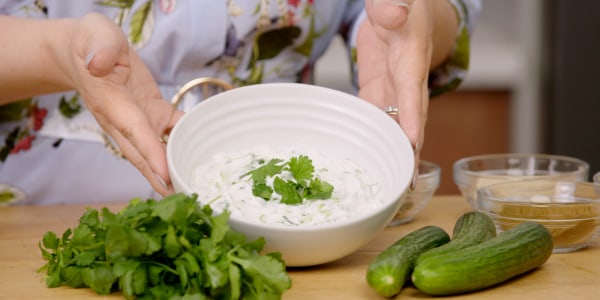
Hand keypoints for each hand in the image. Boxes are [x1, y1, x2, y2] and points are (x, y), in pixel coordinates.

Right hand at [64, 13, 182, 194]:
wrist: (88, 50)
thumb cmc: (92, 42)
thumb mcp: (94, 35)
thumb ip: (100, 47)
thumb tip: (99, 62)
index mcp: (112, 104)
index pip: (134, 132)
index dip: (150, 154)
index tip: (165, 176)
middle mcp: (125, 120)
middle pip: (145, 154)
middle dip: (163, 178)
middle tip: (185, 200)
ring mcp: (141, 120)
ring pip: (159, 150)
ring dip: (174, 169)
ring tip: (195, 190)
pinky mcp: (154, 113)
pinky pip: (173, 131)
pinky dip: (188, 142)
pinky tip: (205, 155)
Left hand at [357, 0, 457, 167]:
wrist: (398, 5)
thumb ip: (392, 4)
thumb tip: (393, 12)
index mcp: (411, 54)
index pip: (412, 88)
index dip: (413, 116)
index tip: (414, 142)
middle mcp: (406, 76)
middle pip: (411, 117)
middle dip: (411, 149)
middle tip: (409, 182)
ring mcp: (392, 85)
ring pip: (395, 123)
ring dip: (396, 151)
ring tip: (396, 184)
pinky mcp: (378, 88)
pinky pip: (376, 115)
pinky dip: (374, 137)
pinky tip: (371, 159)